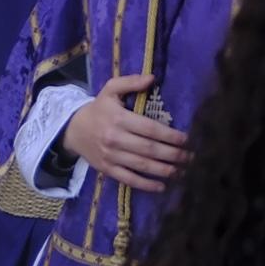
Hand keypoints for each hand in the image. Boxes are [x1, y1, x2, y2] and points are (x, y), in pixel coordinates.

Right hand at [65, 71, 188, 192]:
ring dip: (164, 170)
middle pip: (149, 149)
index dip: (169, 135)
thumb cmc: (99, 108)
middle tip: (190, 157)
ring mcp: (111, 156)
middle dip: (172, 154)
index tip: (186, 139)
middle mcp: (115, 139)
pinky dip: (146, 185)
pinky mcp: (108, 170)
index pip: (149, 128)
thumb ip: (131, 82)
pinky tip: (161, 187)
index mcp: (119, 118)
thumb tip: (152, 78)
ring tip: (182, 171)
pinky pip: (129, 179)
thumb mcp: (111, 89)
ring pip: (141, 166)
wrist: (74, 130)